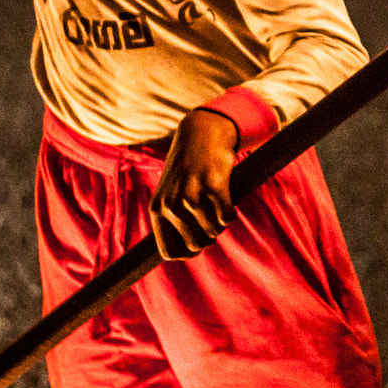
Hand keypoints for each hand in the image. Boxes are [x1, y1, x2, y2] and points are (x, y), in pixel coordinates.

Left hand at [150, 108, 241, 260]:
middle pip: (195, 245)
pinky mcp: (213, 186)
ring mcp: (192, 195)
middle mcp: (171, 204)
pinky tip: (229, 203)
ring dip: (220, 224)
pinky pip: (226, 217)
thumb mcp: (170, 193)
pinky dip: (230, 214)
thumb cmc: (187, 168)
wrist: (201, 134)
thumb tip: (188, 252)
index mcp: (157, 209)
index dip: (187, 253)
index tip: (198, 245)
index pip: (170, 252)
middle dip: (208, 238)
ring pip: (213, 232)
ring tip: (218, 208)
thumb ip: (172, 221)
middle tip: (212, 221)